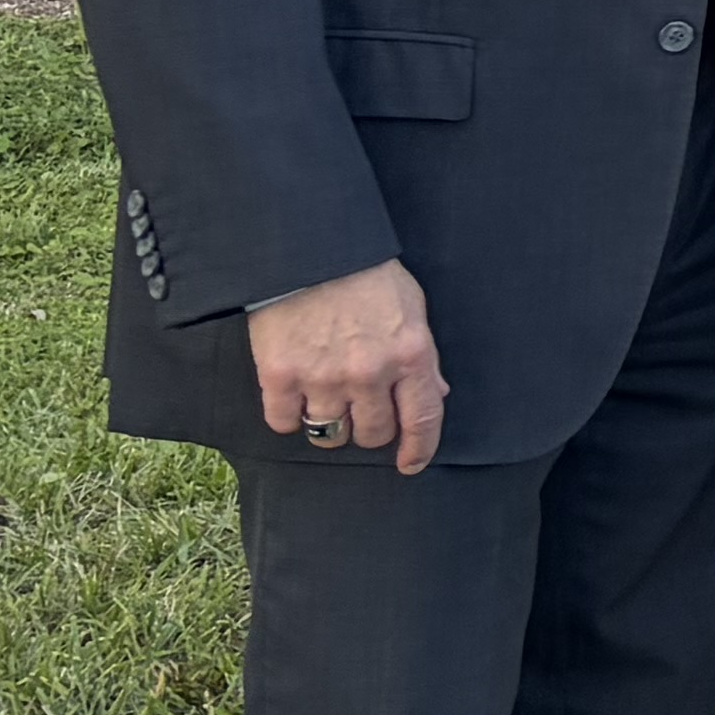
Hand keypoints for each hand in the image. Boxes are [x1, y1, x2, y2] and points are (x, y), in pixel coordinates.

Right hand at [247, 260, 444, 473]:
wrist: (310, 250)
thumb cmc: (367, 276)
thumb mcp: (412, 308)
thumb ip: (423, 357)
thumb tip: (435, 393)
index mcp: (410, 355)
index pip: (423, 419)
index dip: (420, 449)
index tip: (411, 463)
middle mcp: (369, 374)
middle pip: (373, 434)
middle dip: (371, 430)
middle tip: (362, 413)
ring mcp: (323, 378)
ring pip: (330, 435)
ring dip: (331, 428)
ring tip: (328, 407)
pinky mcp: (279, 377)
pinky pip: (285, 423)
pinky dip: (289, 418)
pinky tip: (295, 400)